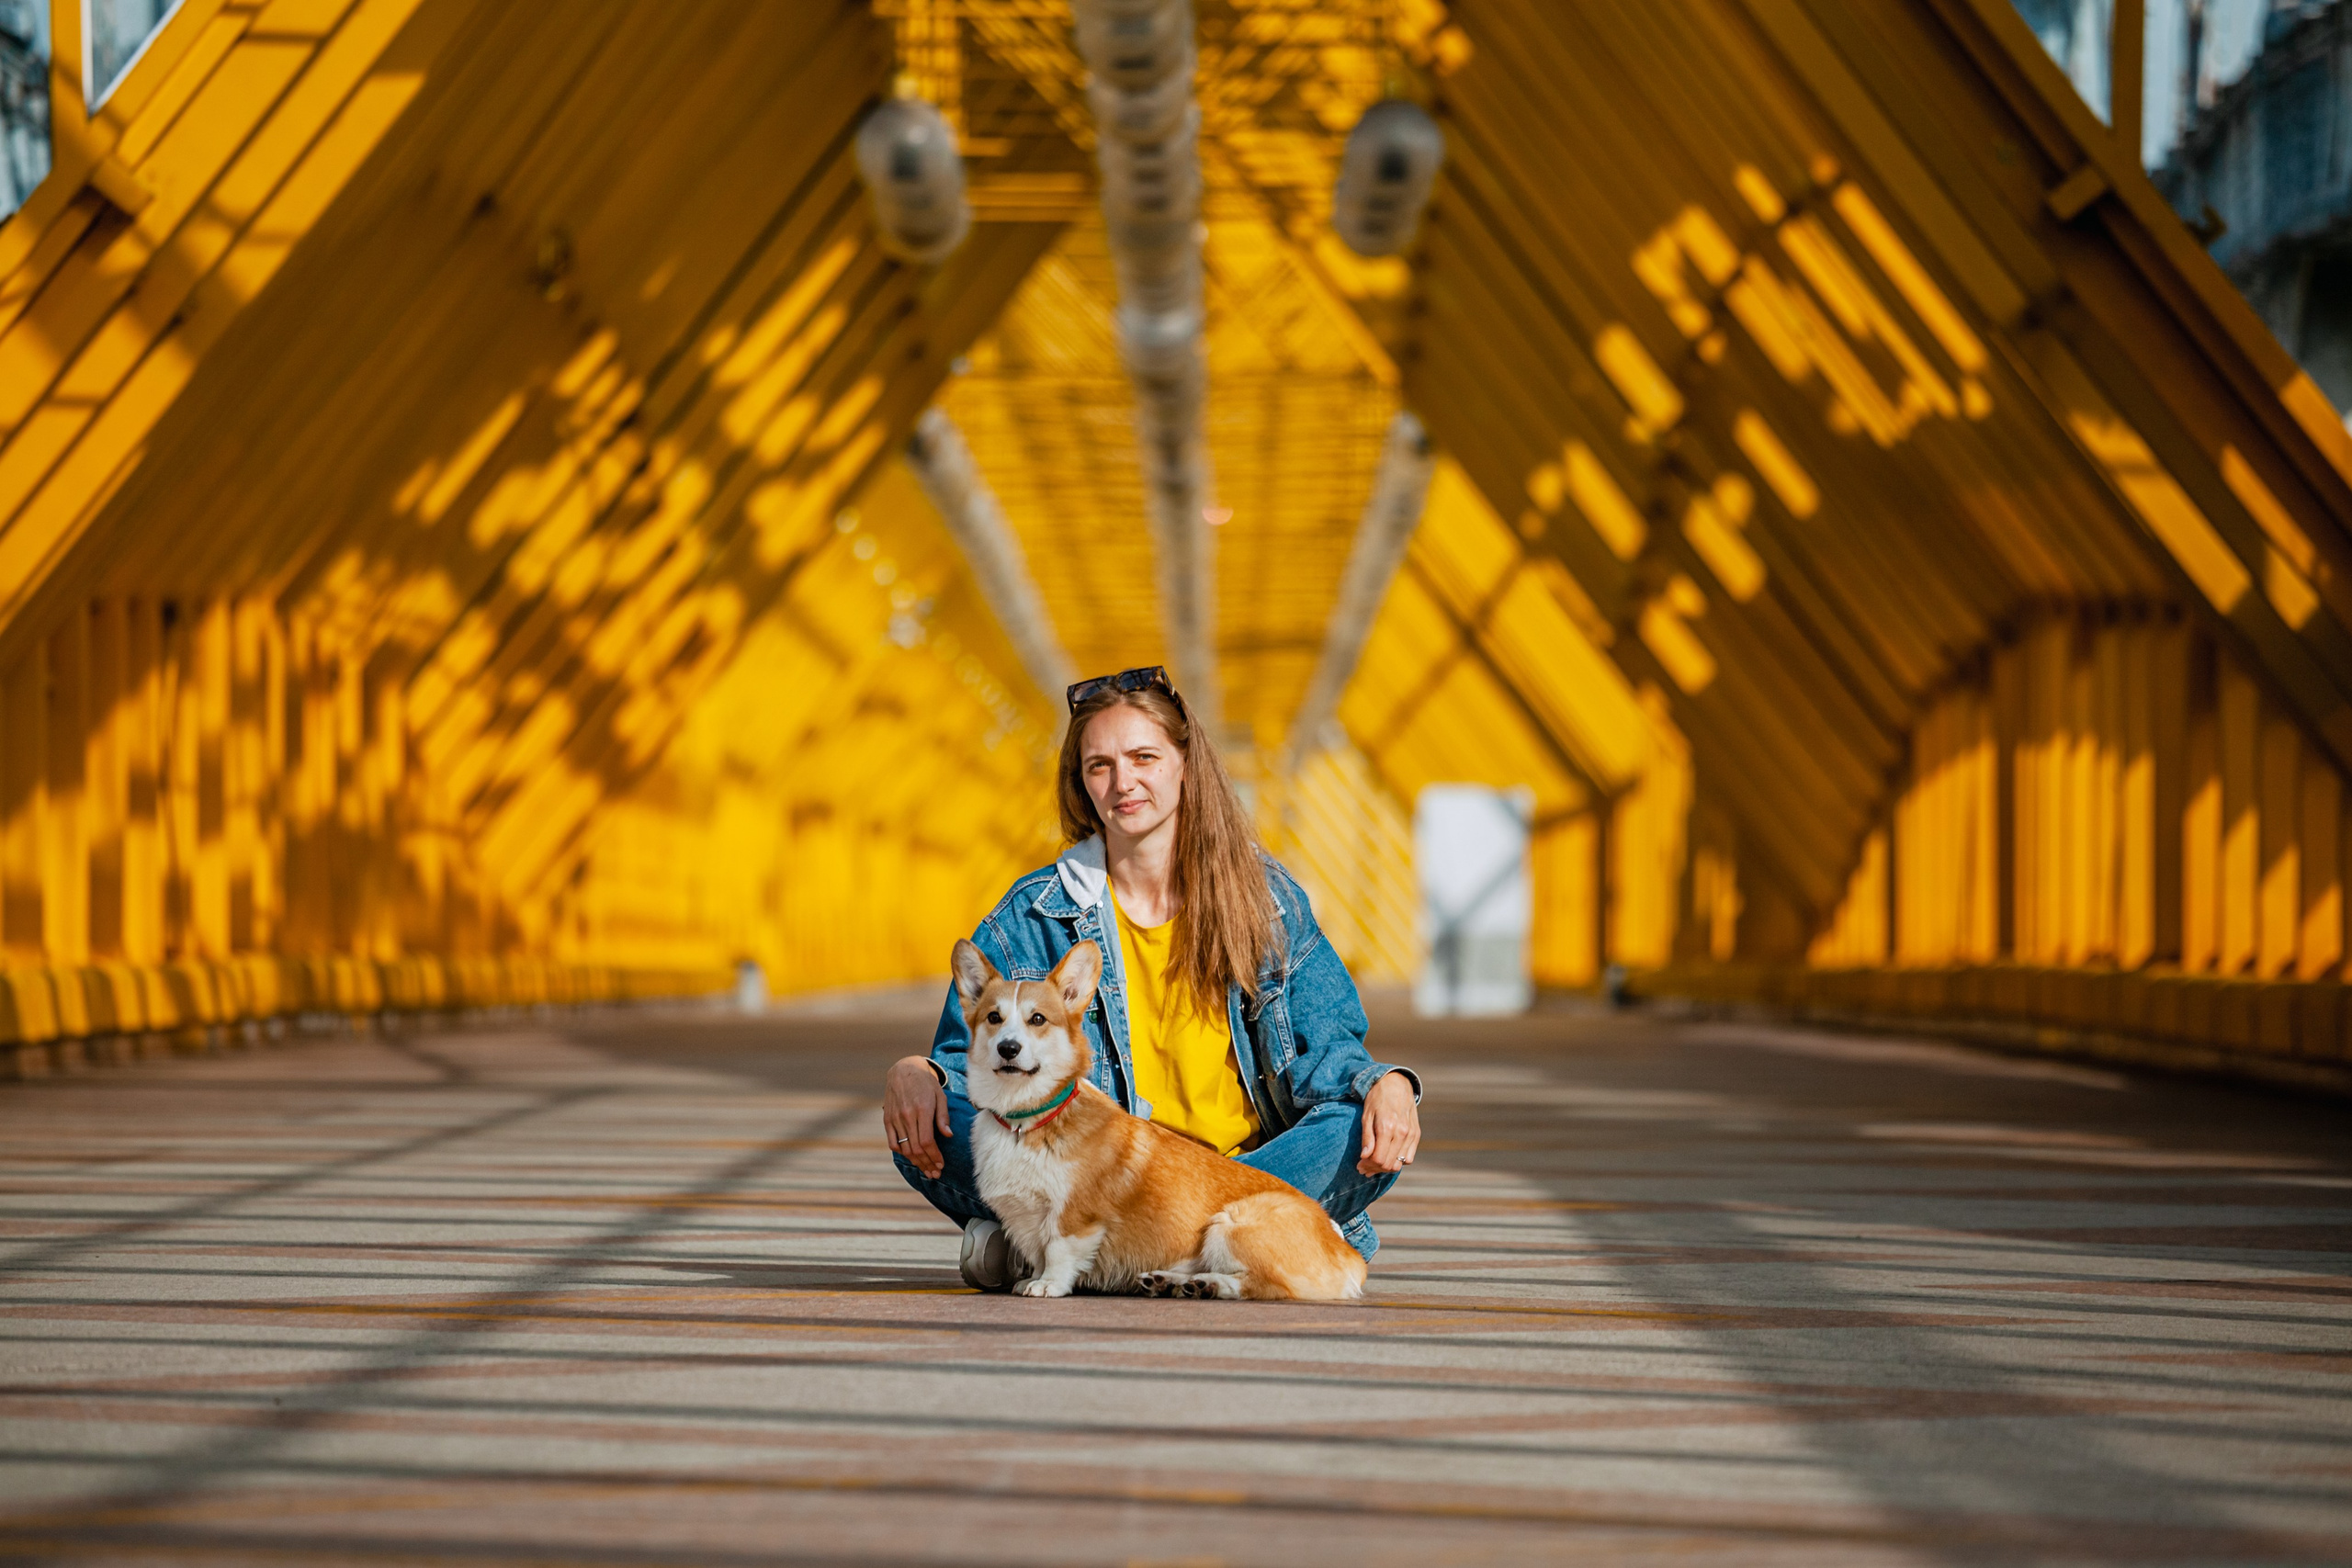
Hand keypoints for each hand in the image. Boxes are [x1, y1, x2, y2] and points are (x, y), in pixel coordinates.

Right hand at [883, 1056, 952, 1177]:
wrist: (903, 1070)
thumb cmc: (926, 1083)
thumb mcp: (940, 1095)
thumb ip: (943, 1117)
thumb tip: (949, 1136)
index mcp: (922, 1110)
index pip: (927, 1141)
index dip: (934, 1156)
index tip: (941, 1164)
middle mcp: (907, 1115)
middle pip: (916, 1149)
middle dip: (927, 1164)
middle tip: (935, 1173)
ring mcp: (895, 1118)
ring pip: (904, 1148)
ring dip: (916, 1162)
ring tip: (925, 1170)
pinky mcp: (887, 1119)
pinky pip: (893, 1142)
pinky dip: (901, 1152)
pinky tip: (911, 1157)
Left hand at [1356, 1070, 1420, 1175]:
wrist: (1395, 1083)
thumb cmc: (1377, 1098)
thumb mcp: (1366, 1116)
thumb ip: (1367, 1138)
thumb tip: (1364, 1157)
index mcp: (1387, 1127)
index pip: (1379, 1159)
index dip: (1367, 1166)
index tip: (1359, 1166)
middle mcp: (1402, 1133)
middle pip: (1389, 1164)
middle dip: (1374, 1169)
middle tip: (1364, 1167)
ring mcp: (1411, 1134)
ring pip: (1399, 1164)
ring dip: (1386, 1168)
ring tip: (1374, 1164)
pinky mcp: (1416, 1134)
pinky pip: (1409, 1158)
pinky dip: (1398, 1161)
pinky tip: (1388, 1156)